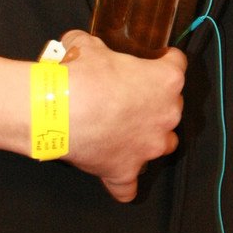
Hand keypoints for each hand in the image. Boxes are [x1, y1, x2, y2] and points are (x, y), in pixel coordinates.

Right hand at [60, 30, 186, 201]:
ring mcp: (148, 146)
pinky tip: (115, 176)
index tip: (157, 60)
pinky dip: (123, 182)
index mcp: (165, 80)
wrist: (55, 109)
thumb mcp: (87, 45)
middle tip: (130, 97)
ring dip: (151, 139)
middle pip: (173, 106)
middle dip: (155, 101)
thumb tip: (80, 45)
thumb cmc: (79, 75)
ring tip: (130, 133)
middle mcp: (166, 114)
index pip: (177, 64)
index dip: (165, 60)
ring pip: (164, 145)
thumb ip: (95, 46)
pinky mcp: (125, 171)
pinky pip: (129, 187)